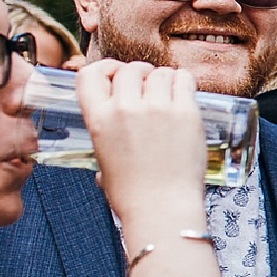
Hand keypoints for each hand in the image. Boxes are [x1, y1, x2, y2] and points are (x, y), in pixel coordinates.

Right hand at [81, 61, 208, 228]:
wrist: (161, 209)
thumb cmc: (132, 194)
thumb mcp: (103, 163)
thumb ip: (106, 142)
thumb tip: (112, 144)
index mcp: (97, 119)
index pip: (90, 73)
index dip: (104, 68)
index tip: (115, 73)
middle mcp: (125, 108)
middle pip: (129, 69)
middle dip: (138, 74)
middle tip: (148, 87)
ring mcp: (157, 108)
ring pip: (159, 72)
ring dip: (162, 79)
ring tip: (167, 94)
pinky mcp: (186, 113)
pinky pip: (184, 79)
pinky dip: (183, 82)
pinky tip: (183, 93)